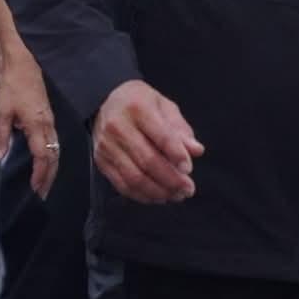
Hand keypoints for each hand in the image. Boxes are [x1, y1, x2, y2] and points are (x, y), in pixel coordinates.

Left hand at [0, 33, 57, 196]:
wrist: (21, 60)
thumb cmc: (10, 83)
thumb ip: (0, 135)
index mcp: (37, 125)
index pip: (43, 156)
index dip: (40, 174)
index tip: (34, 189)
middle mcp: (48, 124)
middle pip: (54, 155)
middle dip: (49, 175)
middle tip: (41, 193)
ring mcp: (49, 118)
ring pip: (56, 147)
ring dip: (51, 166)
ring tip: (44, 180)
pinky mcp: (47, 113)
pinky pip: (53, 139)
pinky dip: (51, 154)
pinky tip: (44, 158)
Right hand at [92, 79, 203, 203]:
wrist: (104, 101)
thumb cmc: (140, 103)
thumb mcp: (164, 106)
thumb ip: (180, 129)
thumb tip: (196, 151)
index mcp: (138, 108)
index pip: (161, 136)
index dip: (177, 155)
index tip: (189, 169)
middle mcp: (119, 127)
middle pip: (148, 161)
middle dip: (171, 179)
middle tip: (188, 189)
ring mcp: (107, 146)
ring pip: (134, 177)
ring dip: (158, 191)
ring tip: (176, 196)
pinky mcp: (101, 160)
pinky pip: (122, 184)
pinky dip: (142, 195)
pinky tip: (157, 197)